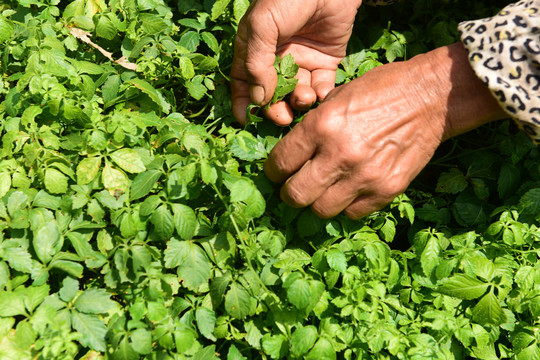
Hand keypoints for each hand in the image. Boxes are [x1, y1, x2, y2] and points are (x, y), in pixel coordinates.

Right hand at [230, 0, 361, 124]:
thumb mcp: (263, 26)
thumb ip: (257, 63)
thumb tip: (258, 99)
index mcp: (255, 48)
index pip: (244, 82)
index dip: (244, 103)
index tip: (247, 120)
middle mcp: (277, 58)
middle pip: (271, 94)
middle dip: (275, 108)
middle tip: (282, 117)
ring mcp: (301, 61)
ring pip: (296, 93)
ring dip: (298, 102)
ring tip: (304, 98)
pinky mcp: (326, 62)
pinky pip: (321, 86)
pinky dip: (320, 95)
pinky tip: (320, 94)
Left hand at [264, 43, 505, 218]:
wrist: (430, 97)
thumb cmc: (380, 90)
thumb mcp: (336, 97)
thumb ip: (312, 128)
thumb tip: (293, 154)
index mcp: (321, 126)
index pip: (280, 164)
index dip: (273, 171)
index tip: (277, 172)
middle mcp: (339, 155)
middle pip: (295, 196)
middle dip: (289, 192)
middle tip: (294, 186)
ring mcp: (364, 176)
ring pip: (321, 210)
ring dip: (317, 202)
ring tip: (323, 190)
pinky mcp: (387, 190)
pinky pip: (353, 213)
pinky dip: (346, 205)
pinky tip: (350, 190)